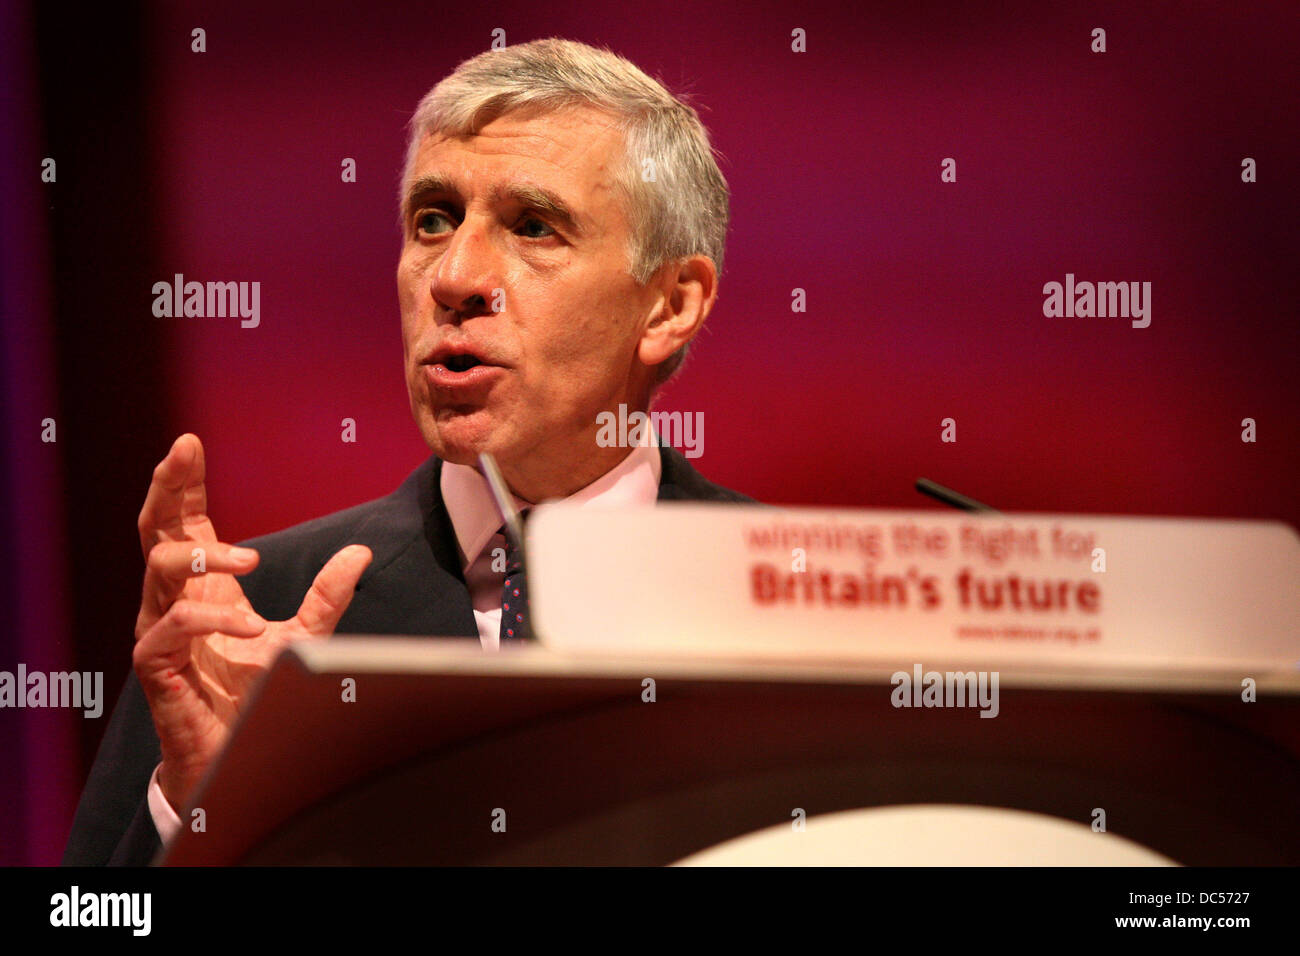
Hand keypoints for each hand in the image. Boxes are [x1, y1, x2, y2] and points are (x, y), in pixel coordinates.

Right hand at [132, 434, 371, 810]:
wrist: (241, 752)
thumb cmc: (259, 693)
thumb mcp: (306, 633)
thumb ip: (328, 594)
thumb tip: (361, 551)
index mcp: (204, 584)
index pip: (185, 522)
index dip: (183, 483)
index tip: (189, 443)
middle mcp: (174, 599)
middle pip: (155, 529)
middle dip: (166, 487)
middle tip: (181, 454)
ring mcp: (160, 629)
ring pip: (160, 567)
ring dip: (205, 554)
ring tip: (253, 560)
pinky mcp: (156, 663)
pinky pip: (175, 625)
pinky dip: (213, 619)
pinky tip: (250, 627)